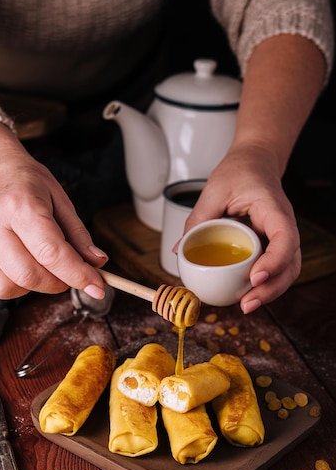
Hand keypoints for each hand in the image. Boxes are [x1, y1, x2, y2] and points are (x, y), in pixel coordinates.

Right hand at [0, 123, 107, 299]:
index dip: (77, 274)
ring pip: (8, 287)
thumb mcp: (61, 200)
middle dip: (58, 283)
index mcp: (19, 204)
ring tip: (43, 266)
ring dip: (35, 286)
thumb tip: (97, 264)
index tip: (97, 287)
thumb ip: (79, 235)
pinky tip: (23, 267)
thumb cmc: (29, 185)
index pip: (50, 252)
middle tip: (68, 272)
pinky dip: (15, 287)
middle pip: (29, 274)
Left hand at [182, 143, 300, 312]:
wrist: (254, 163)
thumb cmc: (239, 172)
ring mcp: (281, 238)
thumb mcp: (214, 190)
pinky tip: (246, 296)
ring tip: (246, 306)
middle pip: (290, 264)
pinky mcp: (272, 245)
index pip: (285, 238)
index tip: (255, 276)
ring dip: (270, 292)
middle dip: (271, 288)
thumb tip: (179, 250)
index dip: (274, 261)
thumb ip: (198, 219)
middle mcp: (284, 226)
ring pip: (286, 271)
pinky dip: (264, 285)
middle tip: (246, 304)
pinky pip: (274, 269)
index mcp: (274, 209)